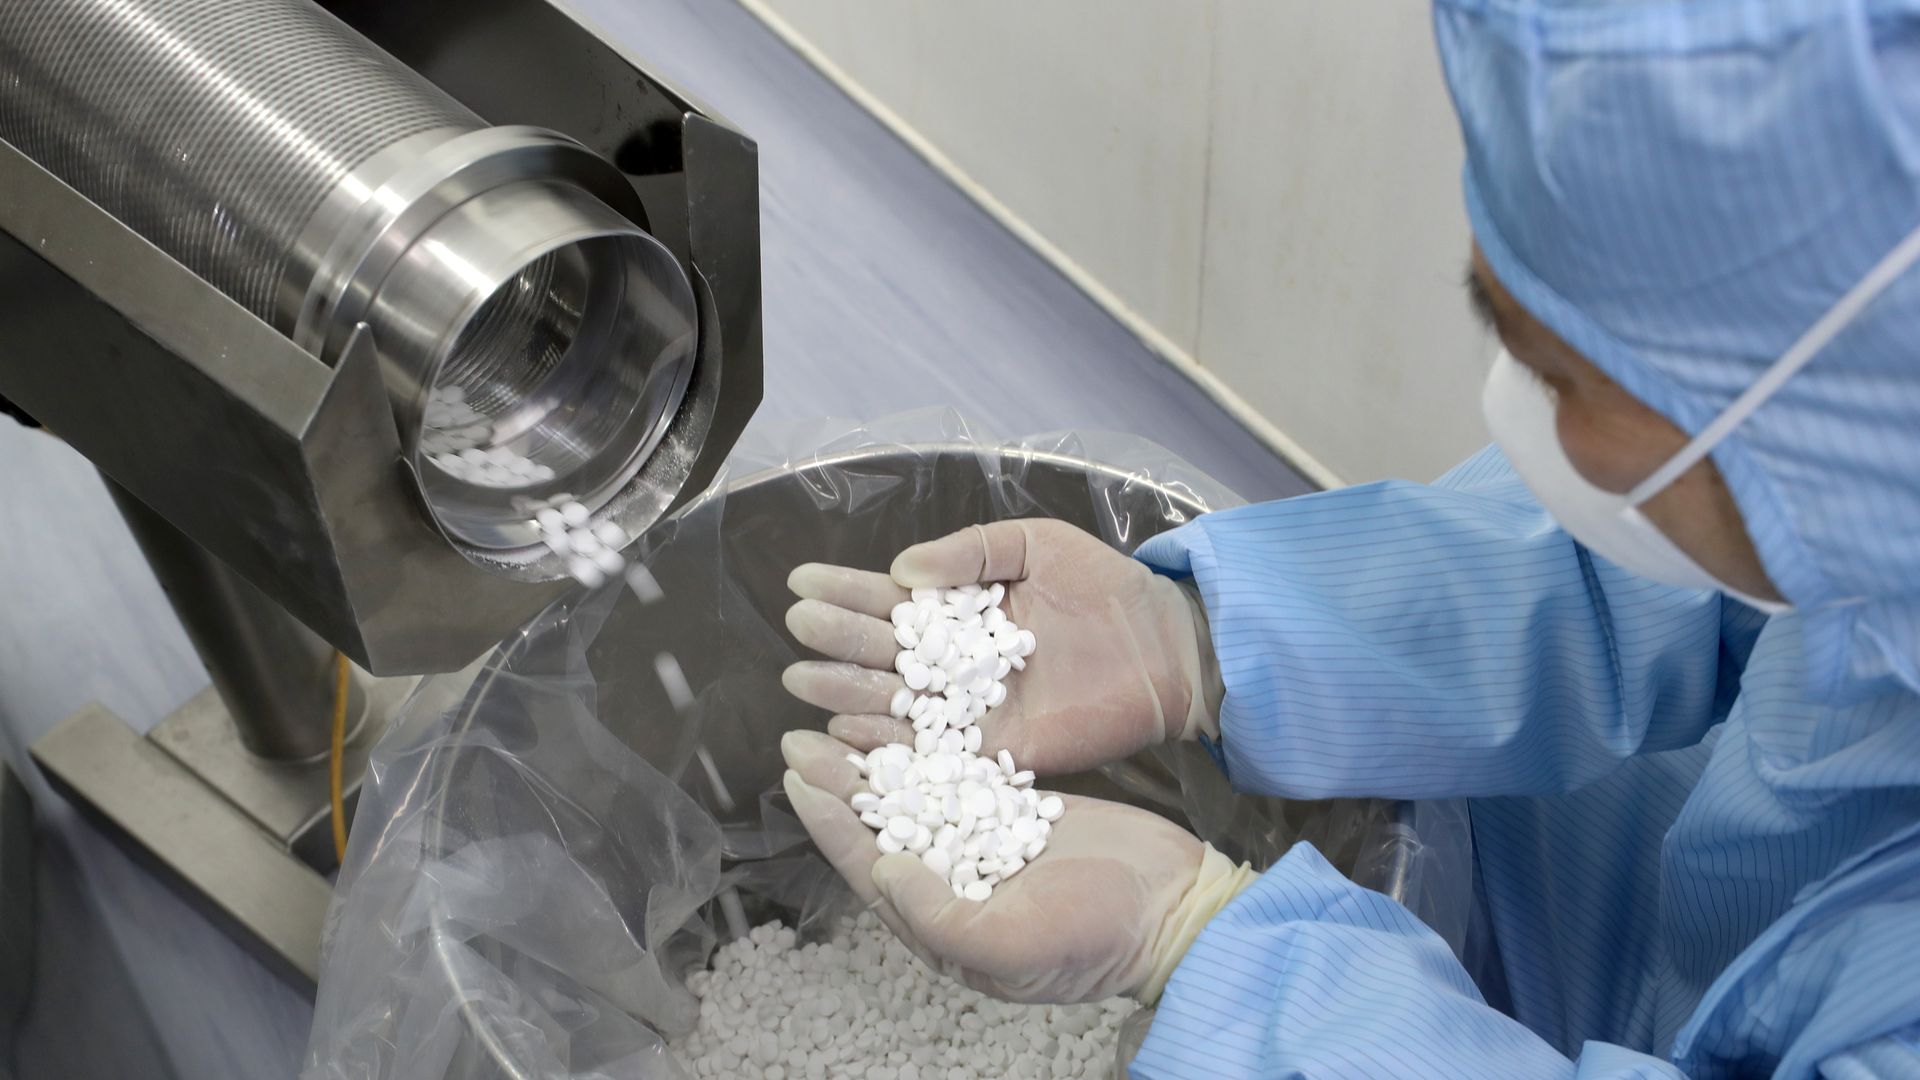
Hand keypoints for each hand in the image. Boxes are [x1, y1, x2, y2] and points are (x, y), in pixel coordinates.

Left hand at [779, 730, 1254, 1004]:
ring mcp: (988, 846)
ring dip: (881, 758)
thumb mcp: (1012, 945)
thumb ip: (939, 916)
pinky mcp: (1020, 813)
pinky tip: (912, 711)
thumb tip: (883, 872)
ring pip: (918, 796)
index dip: (830, 824)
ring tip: (843, 713)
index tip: (795, 776)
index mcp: (942, 924)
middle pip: (884, 826)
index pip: (869, 867)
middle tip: (802, 733)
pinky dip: (935, 749)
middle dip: (843, 781)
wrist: (1176, 911)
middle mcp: (955, 883)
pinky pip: (964, 777)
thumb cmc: (1096, 940)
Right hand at [781, 519, 1217, 775]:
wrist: (1164, 647)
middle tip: (798, 630)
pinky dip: (887, 744)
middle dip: (837, 639)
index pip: (891, 601)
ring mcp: (971, 708)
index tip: (801, 583)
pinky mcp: (994, 749)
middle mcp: (957, 662)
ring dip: (847, 692)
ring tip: (804, 680)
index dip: (847, 592)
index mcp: (960, 610)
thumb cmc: (1107, 587)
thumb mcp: (1035, 544)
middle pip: (883, 653)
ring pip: (895, 702)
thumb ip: (970, 552)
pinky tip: (846, 733)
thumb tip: (901, 570)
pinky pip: (932, 748)